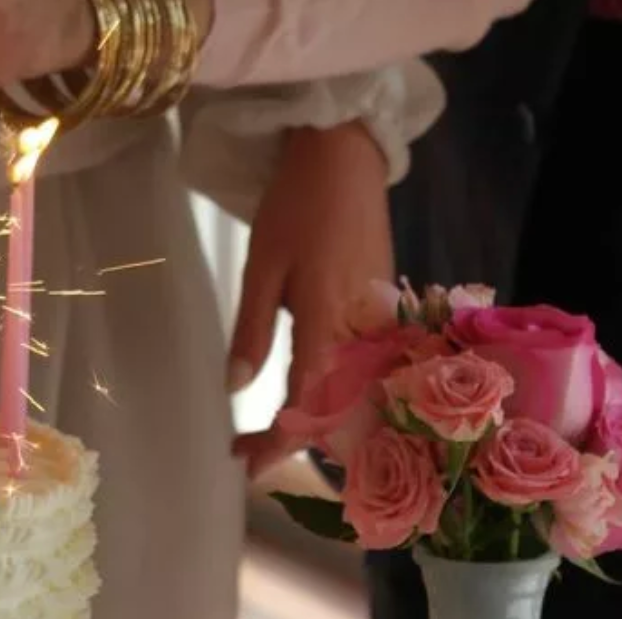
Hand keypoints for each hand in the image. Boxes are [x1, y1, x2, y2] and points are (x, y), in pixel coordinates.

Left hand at [229, 121, 393, 480]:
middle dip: (292, 440)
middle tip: (247, 452)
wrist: (346, 153)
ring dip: (314, 423)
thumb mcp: (262, 268)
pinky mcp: (386, 310)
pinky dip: (336, 396)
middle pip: (336, 411)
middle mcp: (363, 333)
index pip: (307, 405)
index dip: (277, 441)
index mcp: (328, 324)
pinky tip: (307, 400)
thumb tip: (235, 389)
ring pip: (355, 396)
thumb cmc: (296, 204)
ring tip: (269, 434)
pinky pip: (366, 370)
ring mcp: (380, 323)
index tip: (246, 462)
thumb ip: (252, 333)